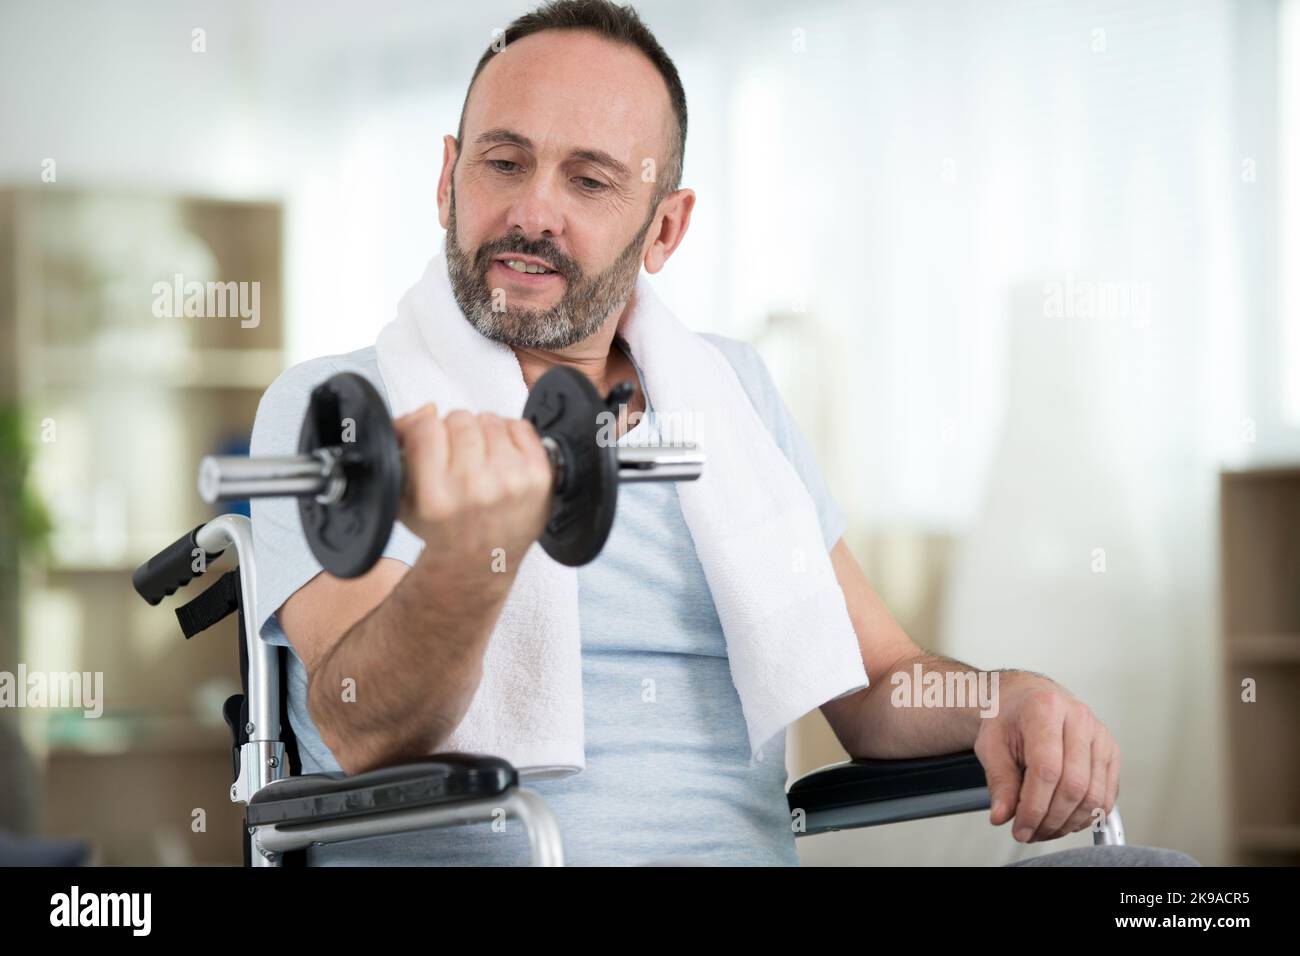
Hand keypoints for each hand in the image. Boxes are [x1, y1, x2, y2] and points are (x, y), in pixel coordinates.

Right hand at [392, 404, 553, 574]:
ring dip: (483, 433)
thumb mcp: (405, 496)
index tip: (430, 445)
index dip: (426, 431)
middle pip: (460, 419)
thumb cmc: (446, 528)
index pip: (426, 428)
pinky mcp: (539, 477)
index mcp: (435, 496)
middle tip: (458, 457)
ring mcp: (510, 482)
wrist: (484, 559)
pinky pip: (520, 426)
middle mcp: (474, 489)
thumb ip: (402, 446)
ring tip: (481, 460)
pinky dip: (510, 435)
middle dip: (455, 432)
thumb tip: (427, 409)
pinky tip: (503, 458)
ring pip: (490, 419)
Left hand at [973, 675, 1119, 842]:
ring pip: (1095, 794)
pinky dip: (1088, 816)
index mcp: (1045, 709)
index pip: (1047, 769)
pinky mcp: (1111, 751)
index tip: (1020, 828)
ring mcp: (1099, 735)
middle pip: (1075, 785)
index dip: (1034, 807)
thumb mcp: (991, 744)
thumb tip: (1002, 816)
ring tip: (1045, 829)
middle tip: (1031, 832)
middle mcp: (1078, 718)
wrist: (1027, 700)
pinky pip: (1108, 794)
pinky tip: (1065, 820)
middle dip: (1052, 819)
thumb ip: (999, 781)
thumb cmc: (1009, 718)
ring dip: (1069, 822)